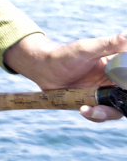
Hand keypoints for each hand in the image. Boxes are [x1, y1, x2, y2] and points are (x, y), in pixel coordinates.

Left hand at [4, 31, 126, 121]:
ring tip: (88, 110)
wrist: (43, 67)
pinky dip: (95, 115)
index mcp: (118, 66)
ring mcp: (104, 93)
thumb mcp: (86, 49)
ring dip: (106, 113)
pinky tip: (83, 110)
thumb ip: (108, 44)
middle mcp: (114, 81)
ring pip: (116, 109)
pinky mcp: (94, 103)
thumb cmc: (64, 54)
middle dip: (121, 105)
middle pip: (126, 98)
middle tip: (105, 106)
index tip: (122, 89)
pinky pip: (101, 115)